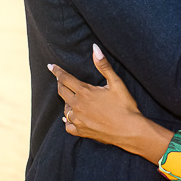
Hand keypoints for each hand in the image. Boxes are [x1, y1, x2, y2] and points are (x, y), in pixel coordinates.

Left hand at [51, 44, 173, 163]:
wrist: (129, 131)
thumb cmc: (125, 106)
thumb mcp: (116, 83)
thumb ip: (104, 65)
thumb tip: (95, 48)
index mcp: (84, 92)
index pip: (65, 78)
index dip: (57, 71)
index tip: (50, 66)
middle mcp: (77, 106)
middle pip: (61, 91)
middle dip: (60, 83)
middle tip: (60, 79)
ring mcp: (78, 120)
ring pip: (65, 108)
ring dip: (66, 101)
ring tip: (70, 97)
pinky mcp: (81, 131)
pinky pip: (68, 125)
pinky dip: (67, 119)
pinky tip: (70, 117)